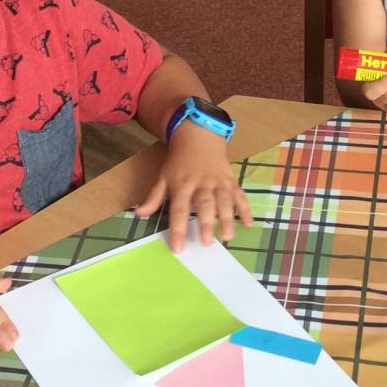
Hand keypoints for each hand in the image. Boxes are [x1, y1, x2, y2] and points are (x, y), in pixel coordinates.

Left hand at [133, 124, 250, 251]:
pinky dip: (246, 209)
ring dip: (228, 218)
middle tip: (207, 242)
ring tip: (228, 236)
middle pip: (204, 204)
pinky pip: (240, 195)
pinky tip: (249, 223)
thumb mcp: (163, 177)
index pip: (179, 210)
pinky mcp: (231, 180)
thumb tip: (138, 214)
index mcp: (182, 185)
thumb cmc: (179, 162)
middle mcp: (201, 184)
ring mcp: (218, 182)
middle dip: (206, 223)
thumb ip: (154, 197)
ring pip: (224, 200)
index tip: (178, 248)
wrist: (199, 137)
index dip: (178, 229)